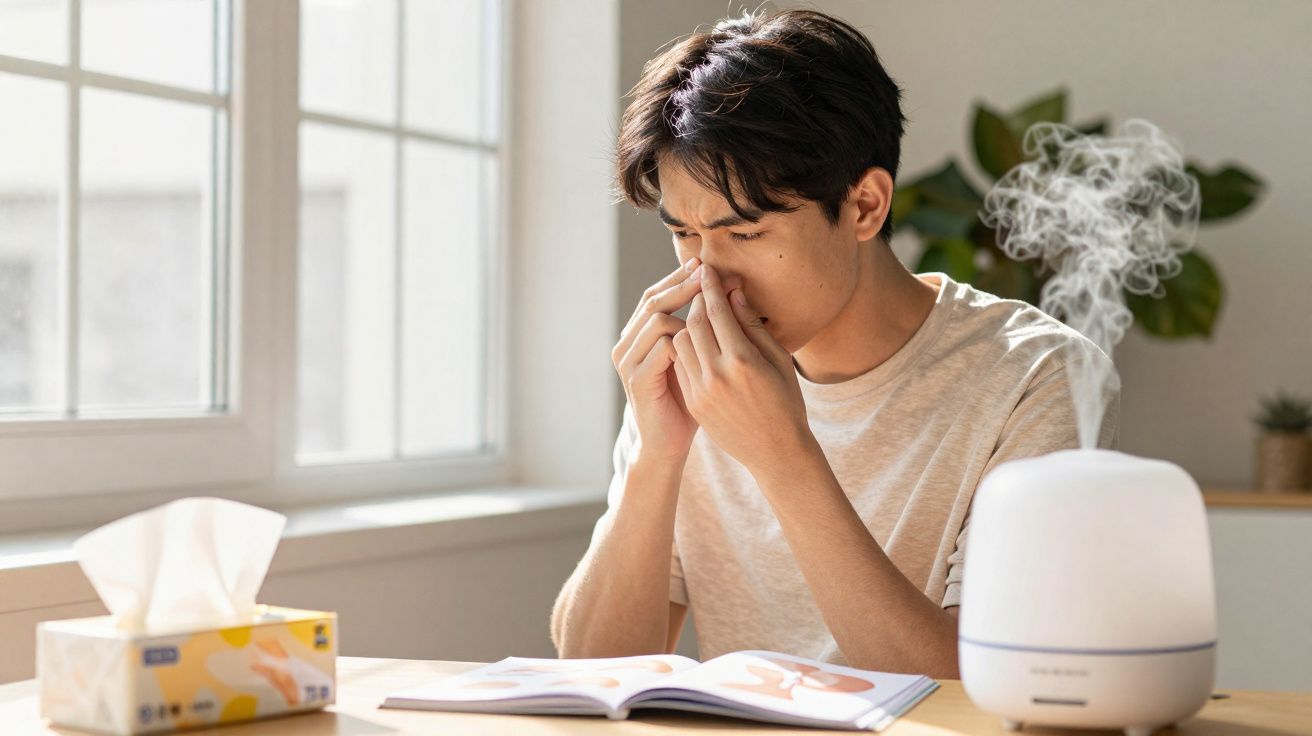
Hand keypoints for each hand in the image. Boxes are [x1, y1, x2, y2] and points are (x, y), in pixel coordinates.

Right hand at [611, 257, 704, 460]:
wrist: (668, 445)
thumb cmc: (687, 402)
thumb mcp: (695, 360)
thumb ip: (701, 330)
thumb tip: (726, 291)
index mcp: (639, 335)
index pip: (656, 294)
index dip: (680, 278)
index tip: (708, 265)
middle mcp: (628, 343)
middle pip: (653, 299)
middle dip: (684, 284)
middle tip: (710, 273)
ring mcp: (629, 361)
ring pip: (656, 319)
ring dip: (685, 308)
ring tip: (712, 303)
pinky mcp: (637, 379)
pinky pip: (662, 347)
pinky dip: (685, 339)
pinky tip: (707, 339)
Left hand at [670, 263, 811, 474]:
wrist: (776, 452)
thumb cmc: (786, 402)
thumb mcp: (778, 360)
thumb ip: (752, 326)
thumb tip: (733, 293)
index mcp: (742, 361)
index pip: (717, 312)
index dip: (710, 286)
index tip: (707, 268)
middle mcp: (717, 375)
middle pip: (694, 323)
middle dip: (697, 300)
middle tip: (701, 286)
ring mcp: (701, 392)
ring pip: (681, 342)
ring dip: (688, 325)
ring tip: (701, 316)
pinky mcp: (694, 404)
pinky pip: (680, 365)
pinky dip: (685, 349)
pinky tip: (696, 342)